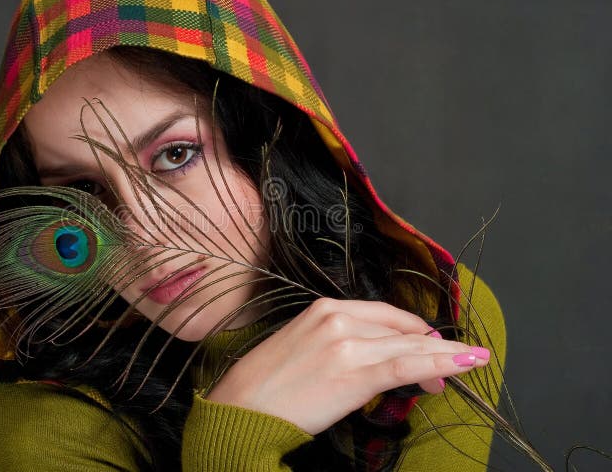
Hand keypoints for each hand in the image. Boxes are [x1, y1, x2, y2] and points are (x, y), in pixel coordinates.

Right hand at [205, 297, 489, 435]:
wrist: (243, 407)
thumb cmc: (267, 383)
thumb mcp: (302, 347)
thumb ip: (338, 343)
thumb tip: (372, 358)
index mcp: (323, 309)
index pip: (384, 315)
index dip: (412, 331)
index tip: (428, 347)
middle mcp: (338, 319)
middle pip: (401, 330)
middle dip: (432, 348)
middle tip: (451, 366)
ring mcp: (349, 344)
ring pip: (410, 347)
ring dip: (445, 356)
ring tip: (473, 362)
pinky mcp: (356, 373)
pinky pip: (407, 365)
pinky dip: (440, 364)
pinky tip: (464, 365)